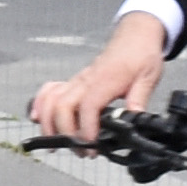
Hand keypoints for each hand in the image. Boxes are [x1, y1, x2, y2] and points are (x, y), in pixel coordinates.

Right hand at [31, 17, 170, 144]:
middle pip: (62, 106)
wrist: (135, 34)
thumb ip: (139, 99)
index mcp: (105, 80)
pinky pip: (50, 91)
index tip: (92, 146)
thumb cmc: (141, 53)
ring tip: (56, 144)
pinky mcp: (74, 81)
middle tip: (81, 151)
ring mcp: (77, 80)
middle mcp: (86, 80)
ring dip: (48, 123)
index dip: (86, 128)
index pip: (88, 106)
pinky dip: (40, 104)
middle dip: (66, 132)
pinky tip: (38, 118)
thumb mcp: (148, 77)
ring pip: (51, 100)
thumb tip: (135, 119)